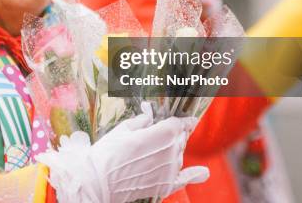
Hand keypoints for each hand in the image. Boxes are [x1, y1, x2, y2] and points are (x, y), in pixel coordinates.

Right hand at [37, 103, 208, 202]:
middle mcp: (170, 152)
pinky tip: (203, 173)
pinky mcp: (165, 185)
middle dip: (172, 134)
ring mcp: (169, 170)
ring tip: (153, 150)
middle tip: (158, 134)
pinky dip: (195, 175)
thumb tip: (149, 117)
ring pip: (179, 154)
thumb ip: (141, 121)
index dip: (180, 120)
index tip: (184, 118)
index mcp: (161, 134)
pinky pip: (184, 179)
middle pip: (180, 138)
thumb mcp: (122, 129)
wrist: (97, 182)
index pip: (178, 124)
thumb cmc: (107, 153)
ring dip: (173, 150)